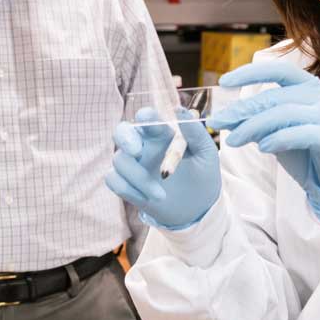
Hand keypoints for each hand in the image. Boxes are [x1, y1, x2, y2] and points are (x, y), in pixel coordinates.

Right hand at [106, 107, 220, 228]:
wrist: (197, 209)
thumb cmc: (203, 176)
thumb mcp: (206, 154)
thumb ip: (195, 132)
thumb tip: (179, 110)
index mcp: (162, 134)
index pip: (148, 118)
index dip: (144, 116)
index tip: (146, 117)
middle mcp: (143, 146)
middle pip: (121, 131)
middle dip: (125, 137)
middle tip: (137, 151)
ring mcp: (133, 164)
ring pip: (119, 160)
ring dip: (139, 178)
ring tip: (161, 195)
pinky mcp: (126, 183)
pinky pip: (113, 179)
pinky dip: (128, 189)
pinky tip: (147, 199)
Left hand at [210, 62, 319, 228]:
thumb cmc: (309, 156)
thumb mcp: (279, 134)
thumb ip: (259, 122)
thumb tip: (226, 115)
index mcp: (314, 88)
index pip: (280, 70)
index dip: (251, 73)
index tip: (224, 82)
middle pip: (278, 96)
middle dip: (243, 110)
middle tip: (218, 122)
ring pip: (288, 113)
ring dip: (254, 126)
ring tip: (233, 140)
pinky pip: (305, 134)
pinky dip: (280, 139)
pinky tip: (263, 147)